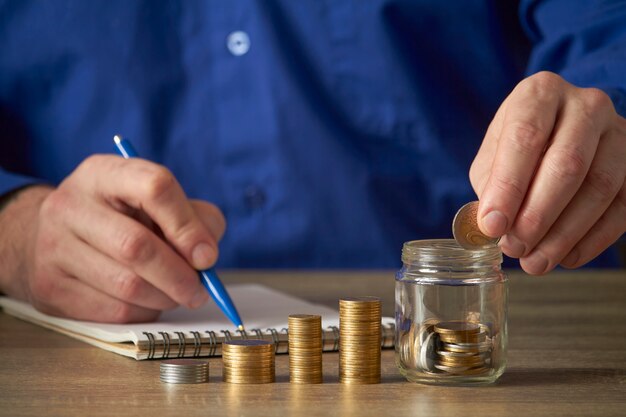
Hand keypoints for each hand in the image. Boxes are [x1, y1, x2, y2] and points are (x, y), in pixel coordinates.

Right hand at [0, 155, 225, 321]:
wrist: (53, 236)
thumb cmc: (122, 217)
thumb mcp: (158, 202)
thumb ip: (195, 218)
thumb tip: (206, 255)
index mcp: (104, 173)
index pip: (154, 187)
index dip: (188, 226)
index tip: (208, 256)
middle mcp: (70, 205)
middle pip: (136, 246)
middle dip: (179, 275)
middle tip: (200, 290)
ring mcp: (54, 247)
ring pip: (127, 285)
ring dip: (165, 297)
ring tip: (177, 294)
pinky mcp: (50, 288)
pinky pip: (113, 311)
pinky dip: (144, 312)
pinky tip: (149, 302)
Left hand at [470, 71, 625, 274]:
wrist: (564, 129)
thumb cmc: (521, 146)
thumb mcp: (494, 155)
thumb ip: (492, 185)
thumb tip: (493, 226)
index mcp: (540, 94)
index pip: (524, 138)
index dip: (508, 187)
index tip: (493, 226)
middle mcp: (585, 105)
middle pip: (567, 164)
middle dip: (537, 215)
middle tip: (515, 248)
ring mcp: (618, 132)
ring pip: (598, 187)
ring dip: (564, 234)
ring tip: (536, 261)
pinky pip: (622, 206)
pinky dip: (593, 239)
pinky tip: (567, 256)